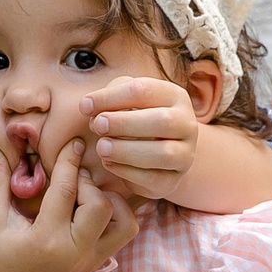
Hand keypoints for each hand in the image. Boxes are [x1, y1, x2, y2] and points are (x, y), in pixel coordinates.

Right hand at [0, 141, 136, 271]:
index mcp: (47, 239)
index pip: (67, 190)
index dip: (70, 161)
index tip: (74, 142)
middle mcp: (75, 252)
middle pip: (102, 206)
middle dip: (88, 185)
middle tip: (69, 181)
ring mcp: (88, 262)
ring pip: (124, 225)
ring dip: (111, 203)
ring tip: (86, 196)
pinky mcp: (93, 267)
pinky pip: (120, 237)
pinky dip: (114, 218)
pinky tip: (91, 210)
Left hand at [78, 75, 199, 202]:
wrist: (160, 154)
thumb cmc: (136, 120)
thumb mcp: (125, 101)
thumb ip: (109, 98)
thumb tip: (89, 106)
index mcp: (174, 96)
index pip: (143, 90)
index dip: (111, 97)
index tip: (85, 106)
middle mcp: (186, 124)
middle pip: (161, 121)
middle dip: (124, 123)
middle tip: (98, 125)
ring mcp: (185, 155)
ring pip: (162, 153)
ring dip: (126, 150)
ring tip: (101, 148)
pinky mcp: (173, 181)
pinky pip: (154, 179)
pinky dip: (127, 172)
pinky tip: (109, 163)